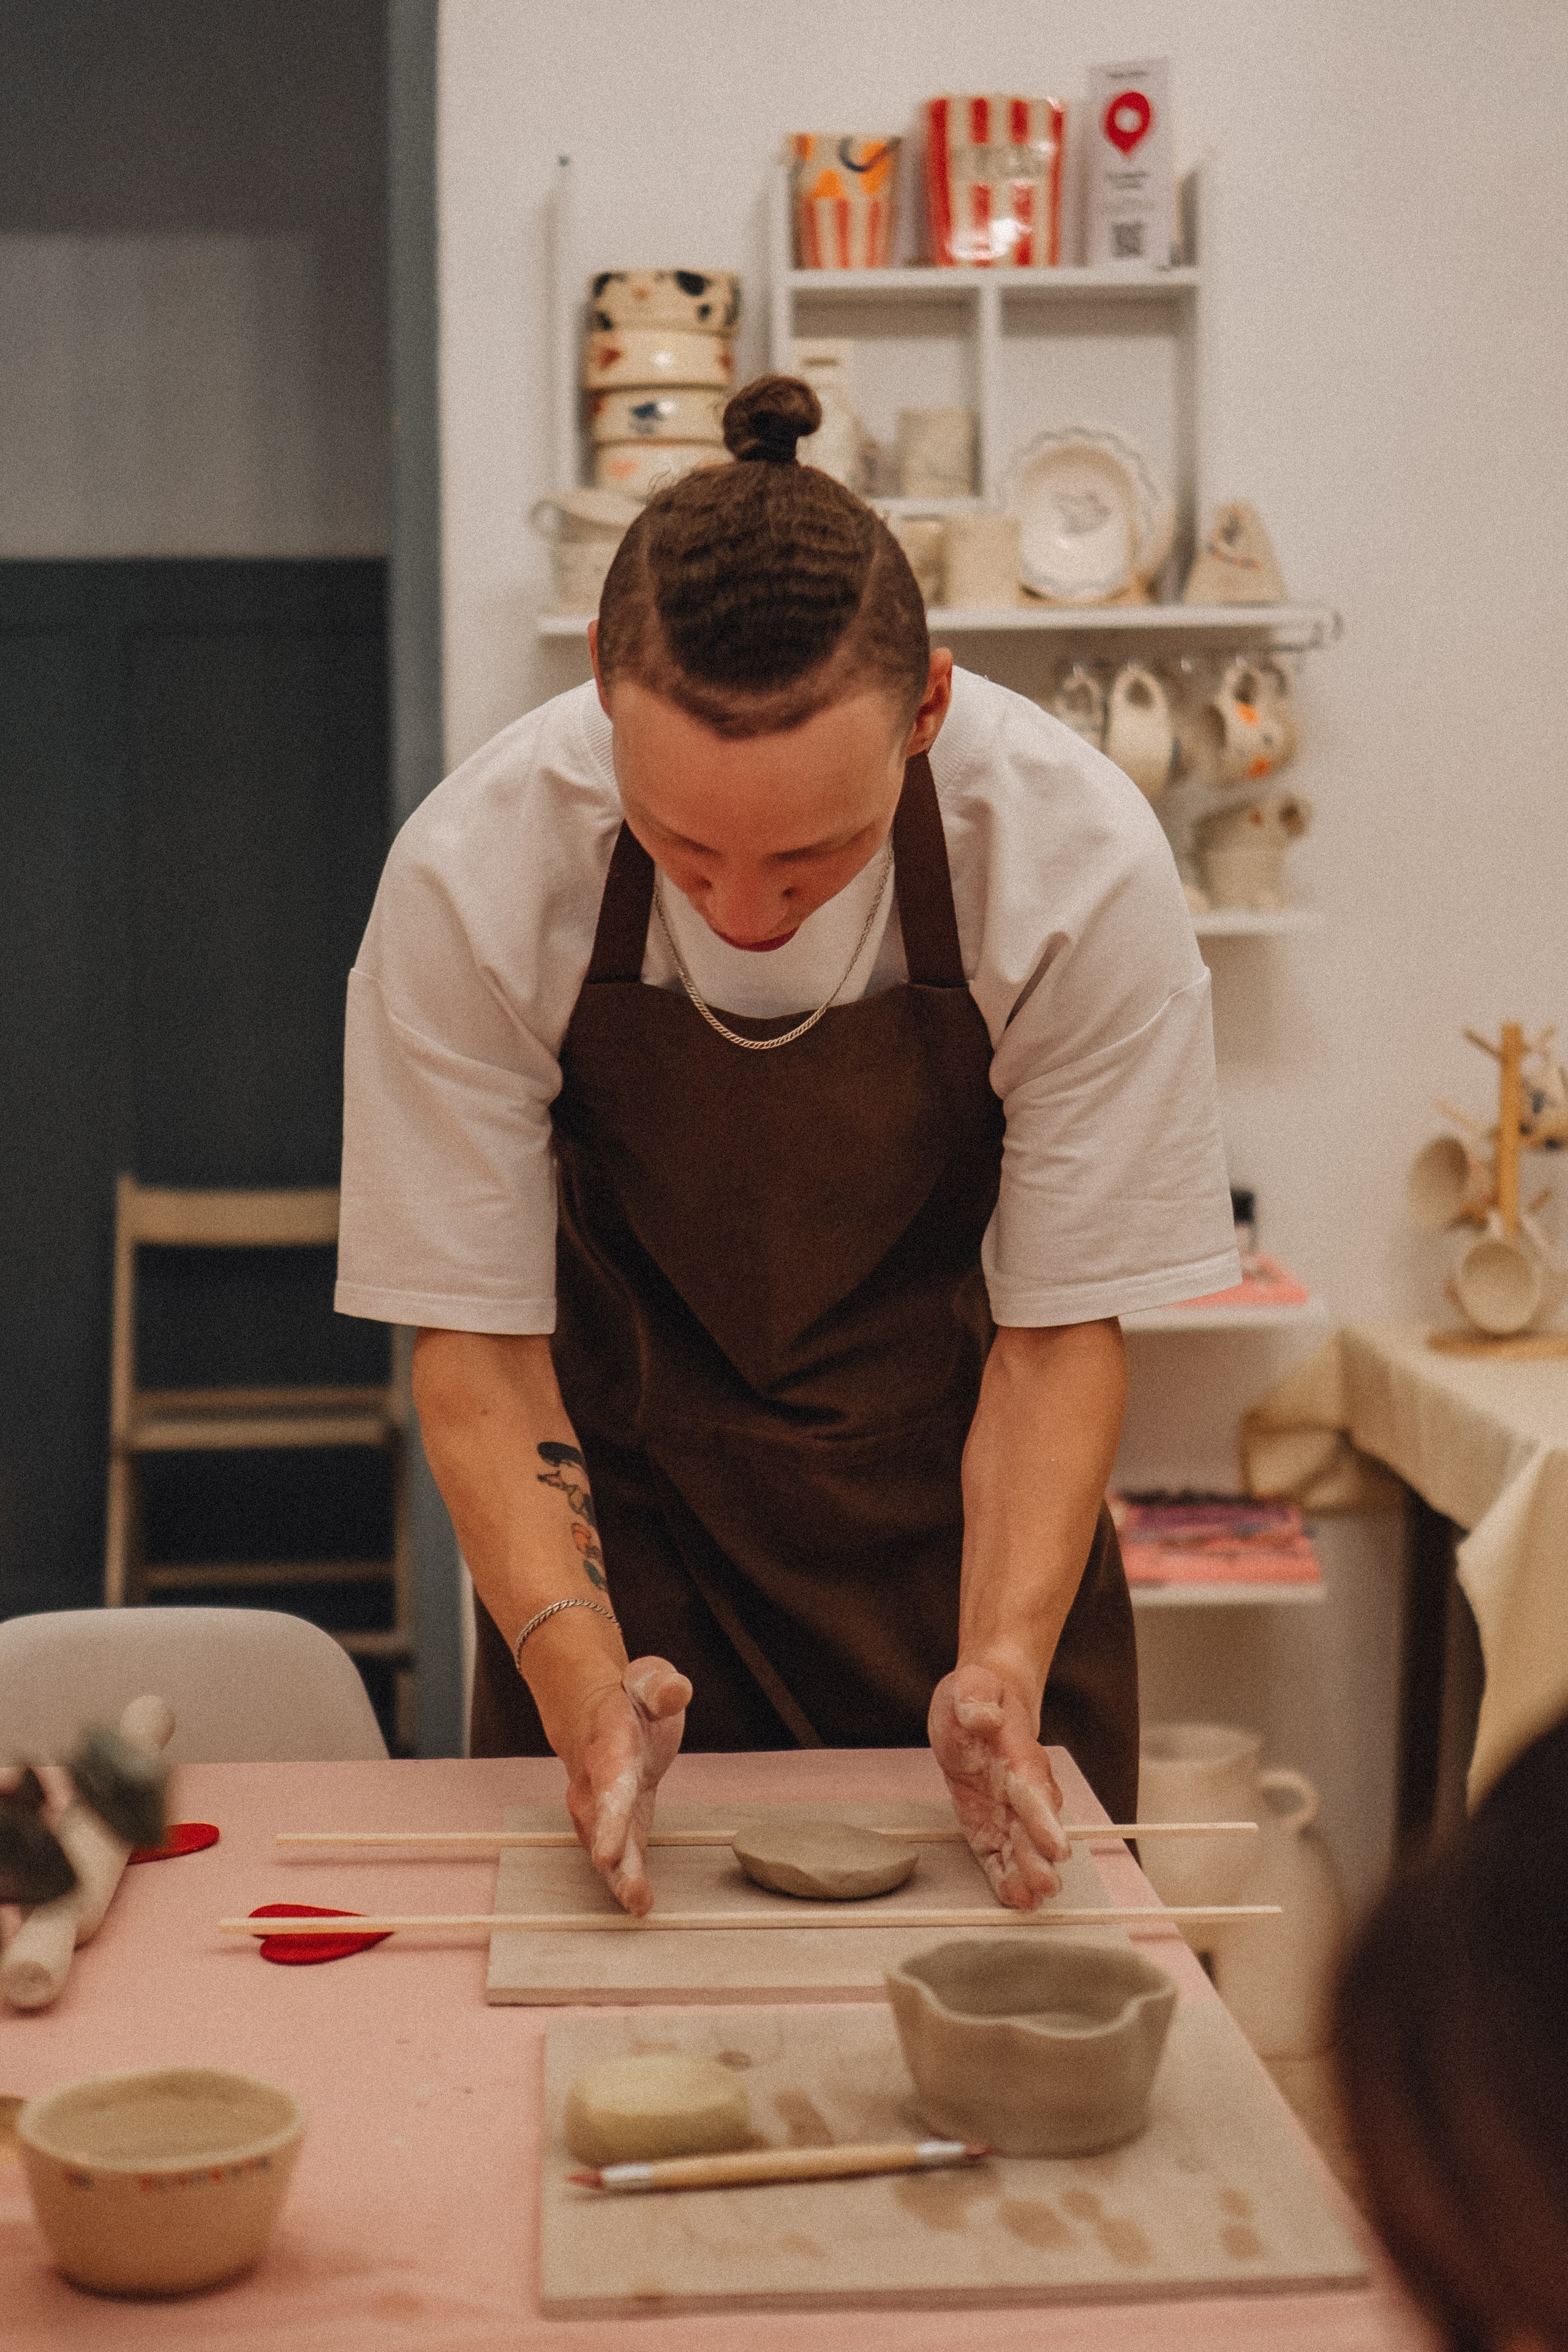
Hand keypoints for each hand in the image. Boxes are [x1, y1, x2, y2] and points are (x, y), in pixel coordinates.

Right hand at [563, 1656, 690, 1915]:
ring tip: (637, 1901)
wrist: (594, 1718)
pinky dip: (626, 1880)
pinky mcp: (616, 1827)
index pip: (609, 1777)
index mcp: (609, 1743)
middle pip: (599, 1818)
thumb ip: (661, 1686)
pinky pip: (618, 1856)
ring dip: (618, 1874)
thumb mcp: (647, 1680)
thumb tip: (677, 1690)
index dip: (610, 1812)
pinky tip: (640, 1904)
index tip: (606, 1845)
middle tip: (612, 1871)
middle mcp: (597, 1781)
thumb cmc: (628, 1702)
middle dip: (607, 1846)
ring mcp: (601, 1808)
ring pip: (605, 1844)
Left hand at [929, 1661, 1069, 1908]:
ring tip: (1032, 1899)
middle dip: (1040, 1856)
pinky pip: (999, 1852)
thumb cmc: (980, 1693)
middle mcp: (1021, 1786)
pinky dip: (1006, 1875)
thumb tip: (984, 1715)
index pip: (1032, 1787)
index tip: (1055, 1846)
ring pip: (1021, 1844)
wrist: (985, 1703)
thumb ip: (977, 1698)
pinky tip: (1014, 1898)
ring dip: (1027, 1872)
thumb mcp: (971, 1685)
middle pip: (1034, 1825)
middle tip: (1047, 1884)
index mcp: (1019, 1752)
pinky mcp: (989, 1823)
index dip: (1043, 1818)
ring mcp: (1008, 1808)